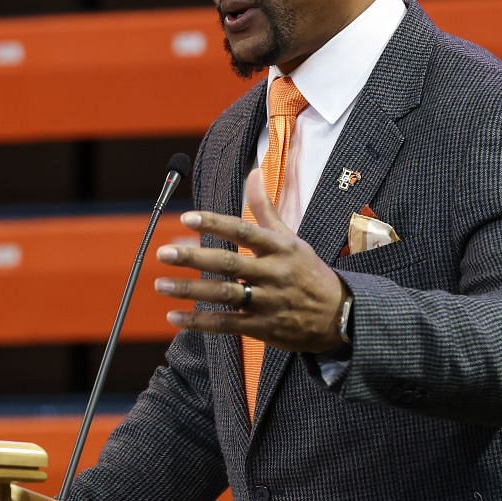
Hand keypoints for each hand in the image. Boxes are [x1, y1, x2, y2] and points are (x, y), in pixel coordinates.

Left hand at [153, 168, 349, 352]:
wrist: (340, 316)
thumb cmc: (309, 272)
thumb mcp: (292, 238)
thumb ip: (266, 208)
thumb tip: (253, 172)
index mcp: (279, 248)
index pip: (243, 231)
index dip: (215, 224)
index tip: (187, 218)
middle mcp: (273, 273)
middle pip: (228, 264)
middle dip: (194, 258)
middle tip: (164, 252)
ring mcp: (268, 302)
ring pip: (223, 295)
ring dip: (190, 290)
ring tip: (161, 284)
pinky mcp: (263, 328)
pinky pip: (226, 324)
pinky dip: (199, 322)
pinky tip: (174, 317)